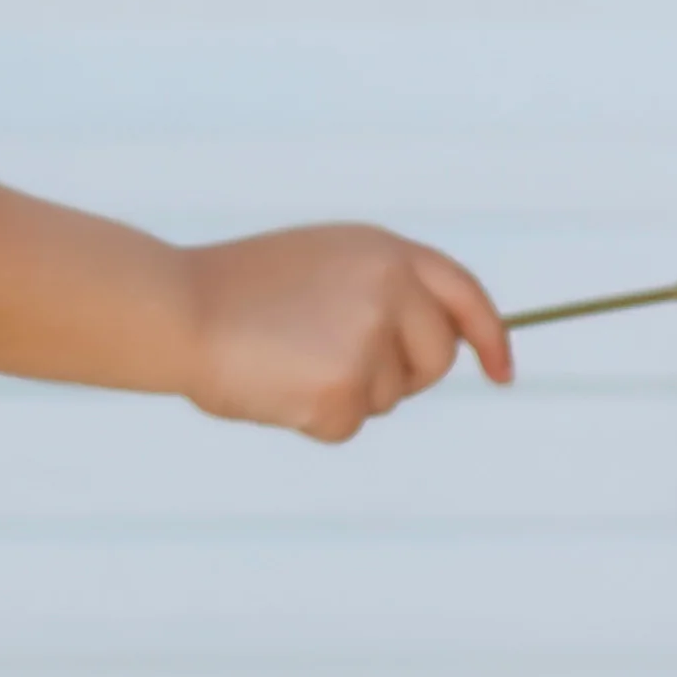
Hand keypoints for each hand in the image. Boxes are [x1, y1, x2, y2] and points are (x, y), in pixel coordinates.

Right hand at [169, 227, 512, 441]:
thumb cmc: (230, 294)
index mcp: (384, 251)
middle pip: (434, 360)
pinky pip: (347, 425)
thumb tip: (429, 344)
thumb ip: (379, 290)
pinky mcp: (345, 390)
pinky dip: (310, 420)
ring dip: (342, 394)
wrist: (174, 310)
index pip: (464, 294)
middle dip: (398, 375)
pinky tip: (272, 386)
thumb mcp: (320, 266)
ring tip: (283, 360)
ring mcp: (370, 339)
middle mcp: (390, 288)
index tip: (502, 371)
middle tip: (331, 365)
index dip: (490, 336)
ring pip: (388, 398)